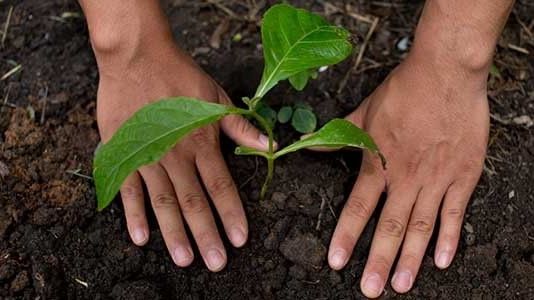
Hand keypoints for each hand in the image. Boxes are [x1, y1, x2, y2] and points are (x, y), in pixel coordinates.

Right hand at [95, 42, 268, 271]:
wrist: (137, 57)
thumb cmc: (181, 75)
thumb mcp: (217, 98)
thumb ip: (240, 127)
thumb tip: (270, 144)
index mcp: (202, 143)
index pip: (221, 187)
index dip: (232, 215)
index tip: (240, 240)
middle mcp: (176, 156)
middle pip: (194, 203)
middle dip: (206, 235)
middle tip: (215, 263)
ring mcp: (148, 157)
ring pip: (164, 202)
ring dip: (174, 233)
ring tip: (185, 259)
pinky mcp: (123, 154)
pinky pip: (129, 189)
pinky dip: (134, 214)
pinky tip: (141, 237)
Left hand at [328, 55, 488, 295]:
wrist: (445, 72)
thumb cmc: (404, 90)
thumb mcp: (363, 111)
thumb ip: (337, 135)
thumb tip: (307, 144)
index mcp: (379, 162)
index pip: (358, 207)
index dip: (346, 236)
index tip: (336, 261)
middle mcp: (406, 177)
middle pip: (390, 226)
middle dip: (377, 260)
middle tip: (370, 290)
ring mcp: (436, 179)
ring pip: (421, 226)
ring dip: (410, 259)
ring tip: (400, 284)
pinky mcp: (462, 175)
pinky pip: (455, 213)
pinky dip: (449, 238)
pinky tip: (442, 261)